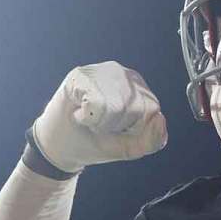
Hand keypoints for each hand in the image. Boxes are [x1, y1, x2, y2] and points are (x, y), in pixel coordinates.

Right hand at [32, 61, 167, 171]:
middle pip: (133, 107)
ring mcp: (102, 71)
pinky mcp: (80, 75)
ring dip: (99, 121)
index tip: (116, 128)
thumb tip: (159, 118)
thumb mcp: (130, 148)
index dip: (132, 128)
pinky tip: (79, 111)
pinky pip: (95, 102)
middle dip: (115, 124)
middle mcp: (124, 74)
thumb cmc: (96, 141)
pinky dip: (85, 116)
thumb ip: (153, 140)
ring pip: (115, 104)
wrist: (61, 146)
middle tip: (100, 123)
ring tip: (90, 117)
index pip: (151, 110)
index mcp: (140, 90)